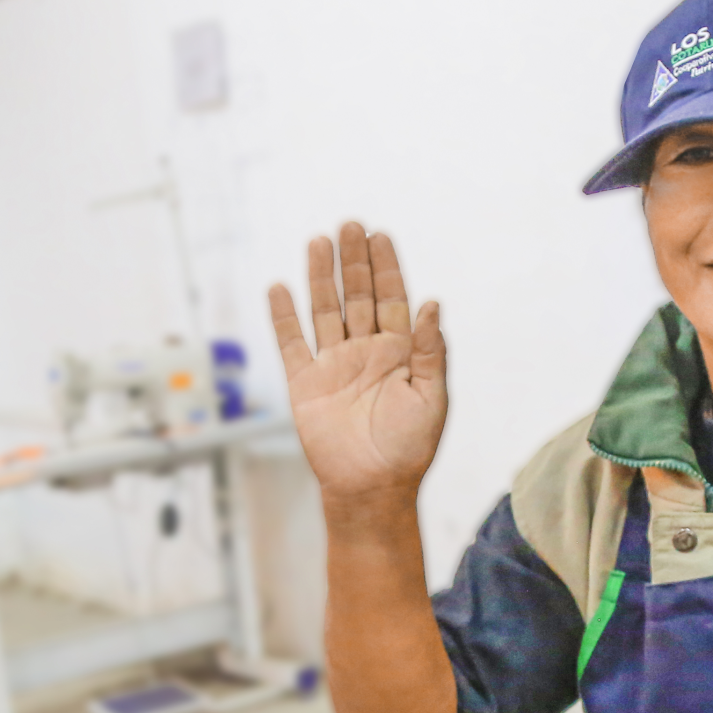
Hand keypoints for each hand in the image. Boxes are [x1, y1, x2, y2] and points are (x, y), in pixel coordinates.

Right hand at [269, 222, 445, 502]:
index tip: (380, 236)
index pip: (393, 300)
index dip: (387, 268)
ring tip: (318, 241)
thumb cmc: (408, 448)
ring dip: (321, 277)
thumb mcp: (431, 397)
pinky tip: (280, 287)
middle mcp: (365, 353)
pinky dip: (284, 317)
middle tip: (349, 224)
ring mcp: (334, 366)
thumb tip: (432, 303)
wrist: (371, 488)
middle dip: (354, 262)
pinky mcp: (305, 384)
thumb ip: (430, 350)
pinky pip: (292, 344)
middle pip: (358, 296)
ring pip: (325, 311)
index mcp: (399, 353)